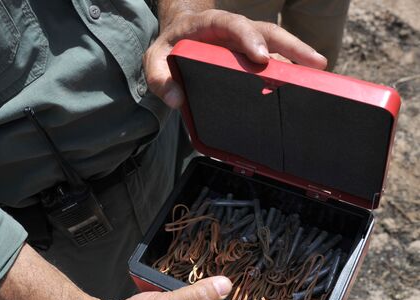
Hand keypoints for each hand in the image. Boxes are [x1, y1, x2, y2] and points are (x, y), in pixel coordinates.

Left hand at [144, 8, 327, 107]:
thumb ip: (158, 78)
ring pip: (275, 42)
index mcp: (207, 25)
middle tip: (314, 63)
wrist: (177, 37)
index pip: (231, 24)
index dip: (248, 38)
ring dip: (298, 55)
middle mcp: (232, 30)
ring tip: (320, 71)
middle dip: (291, 45)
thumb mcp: (154, 61)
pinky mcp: (251, 55)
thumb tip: (176, 100)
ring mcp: (245, 42)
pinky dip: (289, 69)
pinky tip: (303, 84)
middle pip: (265, 30)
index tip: (262, 58)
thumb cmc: (168, 48)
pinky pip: (273, 58)